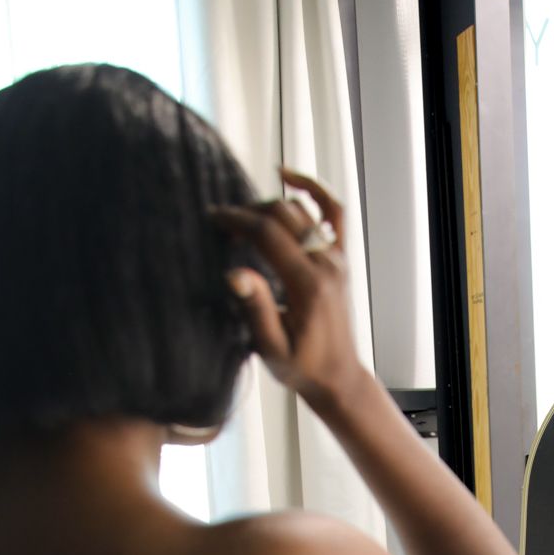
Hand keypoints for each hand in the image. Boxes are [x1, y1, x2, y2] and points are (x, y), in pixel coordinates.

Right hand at [209, 169, 363, 412]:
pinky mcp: (341, 259)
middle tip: (222, 222)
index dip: (237, 220)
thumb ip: (256, 309)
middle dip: (249, 211)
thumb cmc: (303, 367)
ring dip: (270, 206)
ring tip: (243, 218)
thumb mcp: (272, 347)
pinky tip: (287, 177)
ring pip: (302, 211)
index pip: (268, 235)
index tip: (212, 218)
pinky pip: (334, 213)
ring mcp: (337, 259)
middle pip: (284, 215)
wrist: (338, 377)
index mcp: (308, 286)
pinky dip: (313, 190)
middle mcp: (327, 265)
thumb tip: (234, 274)